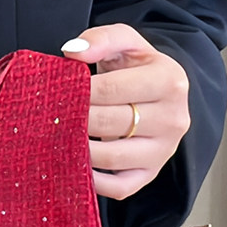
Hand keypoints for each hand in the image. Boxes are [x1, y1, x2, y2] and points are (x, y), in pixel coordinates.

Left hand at [61, 24, 190, 201]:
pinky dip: (94, 182)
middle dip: (77, 119)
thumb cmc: (138, 68)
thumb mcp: (126, 41)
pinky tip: (78, 165)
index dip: (80, 91)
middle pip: (110, 123)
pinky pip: (119, 188)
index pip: (113, 90)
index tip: (60, 91)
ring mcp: (163, 151)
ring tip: (60, 136)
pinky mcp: (151, 174)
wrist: (160, 94)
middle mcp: (173, 119)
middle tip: (53, 115)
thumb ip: (101, 38)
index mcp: (170, 81)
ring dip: (80, 149)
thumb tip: (73, 53)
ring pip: (112, 158)